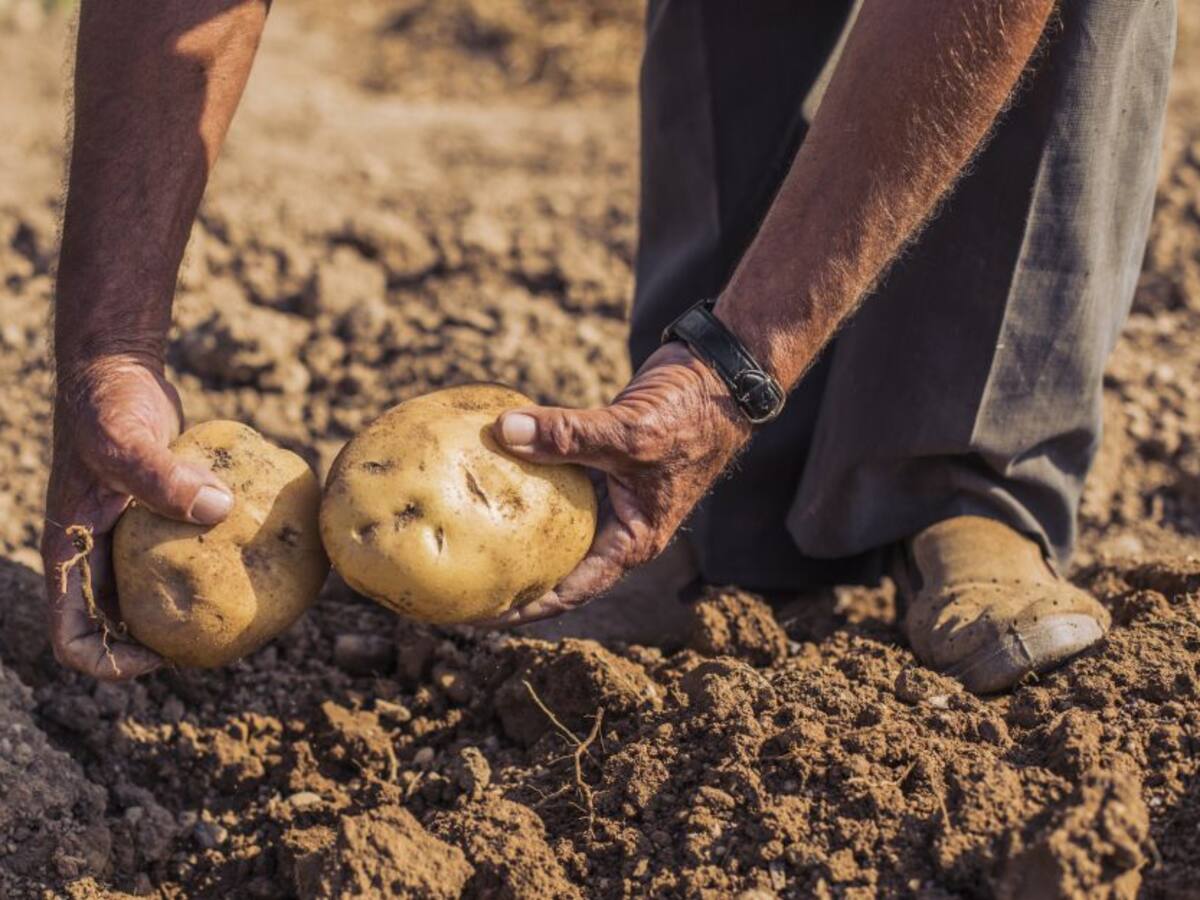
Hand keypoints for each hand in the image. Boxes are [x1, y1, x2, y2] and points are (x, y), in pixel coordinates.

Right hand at [41, 354, 233, 679]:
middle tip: (217, 644)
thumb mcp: (125, 440)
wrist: (117, 369)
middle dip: (158, 644)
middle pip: (118, 625)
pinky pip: (180, 552)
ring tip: (242, 610)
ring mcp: (124, 536)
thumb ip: (162, 477)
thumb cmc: (108, 405)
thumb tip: (220, 509)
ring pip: (151, 592)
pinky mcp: (157, 515)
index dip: (108, 660)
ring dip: (185, 607)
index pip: (72, 634)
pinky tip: (255, 558)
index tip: (159, 655)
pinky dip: (208, 561)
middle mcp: (94, 552)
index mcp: (71, 551)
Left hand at [482, 342, 751, 626]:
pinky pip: (552, 480)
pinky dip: (523, 480)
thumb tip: (504, 431)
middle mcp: (617, 526)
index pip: (570, 591)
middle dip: (509, 578)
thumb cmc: (690, 417)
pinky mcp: (597, 463)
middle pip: (554, 566)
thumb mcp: (629, 432)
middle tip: (457, 583)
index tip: (479, 615)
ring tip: (461, 536)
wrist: (717, 376)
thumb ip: (568, 434)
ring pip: (550, 524)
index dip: (524, 608)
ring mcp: (607, 496)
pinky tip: (484, 474)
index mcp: (632, 541)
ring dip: (512, 530)